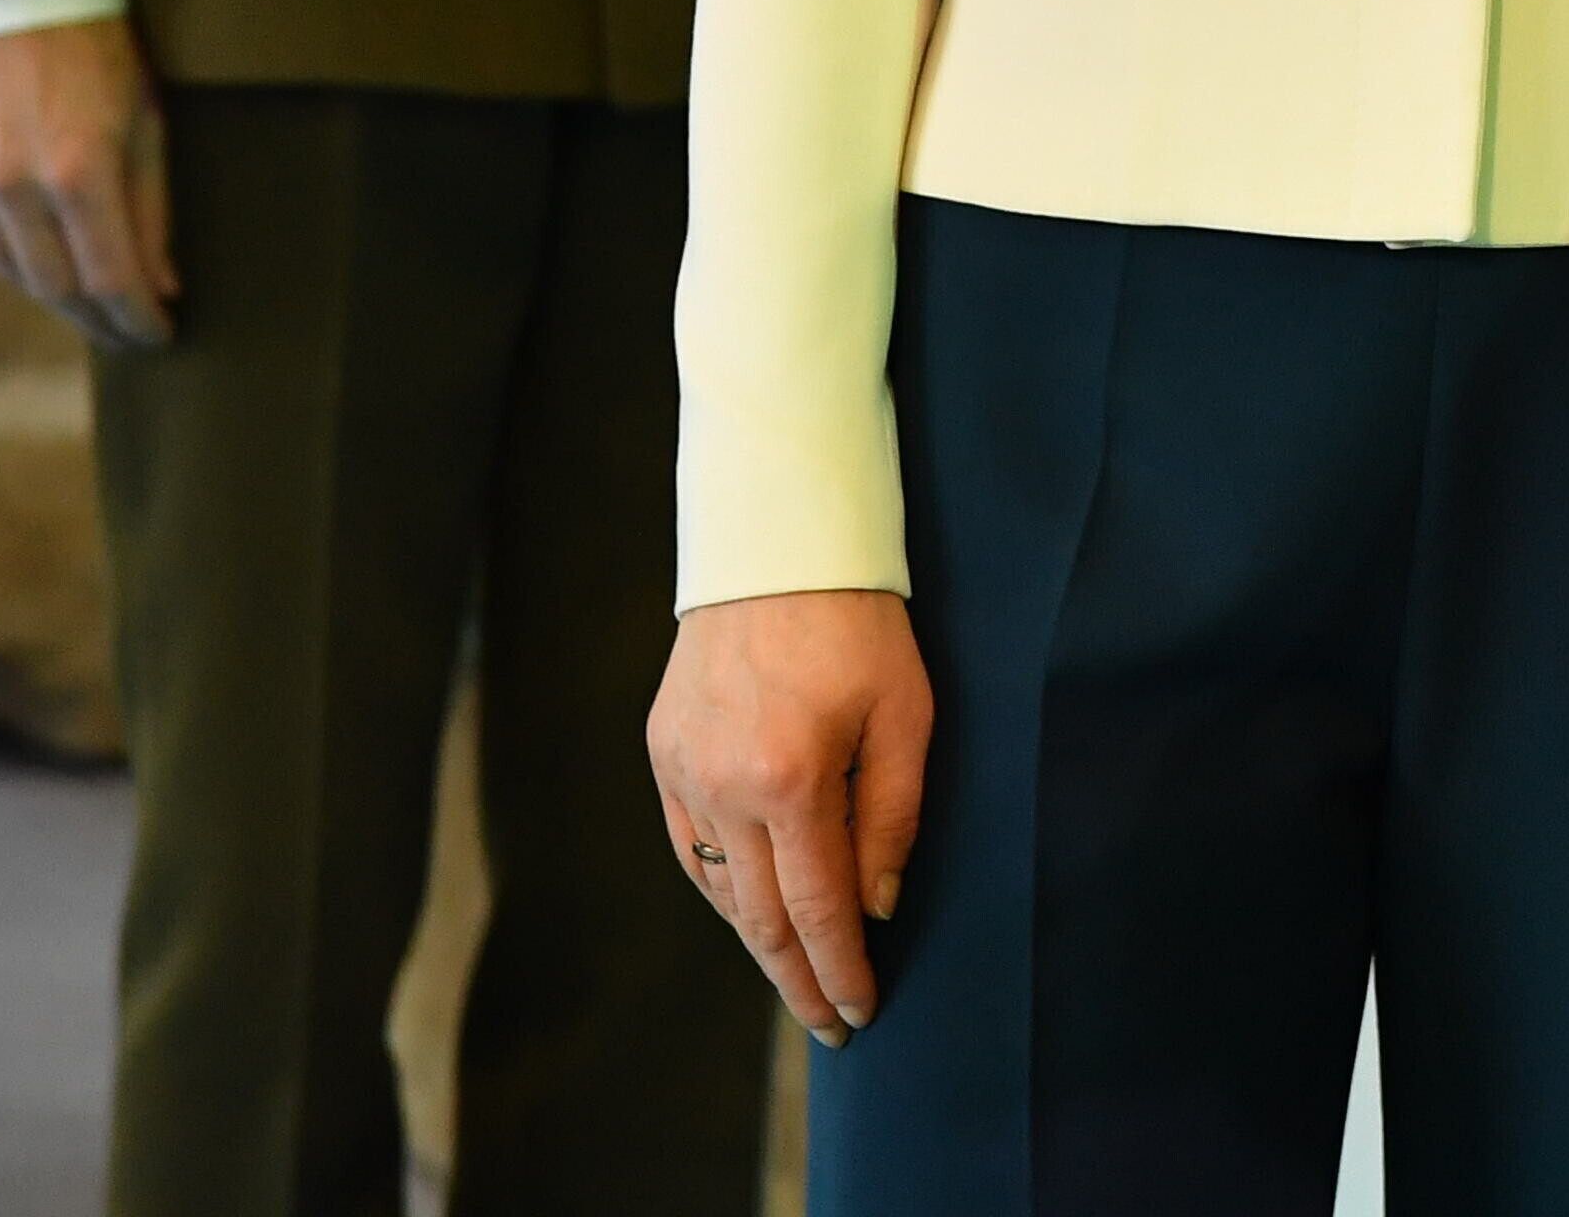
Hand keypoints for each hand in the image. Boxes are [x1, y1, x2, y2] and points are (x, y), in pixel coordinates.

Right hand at [0, 18, 174, 347]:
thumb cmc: (100, 43)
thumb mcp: (147, 115)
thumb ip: (153, 206)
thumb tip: (164, 284)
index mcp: (79, 168)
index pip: (111, 278)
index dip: (138, 318)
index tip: (162, 334)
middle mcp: (13, 182)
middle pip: (57, 288)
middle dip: (100, 319)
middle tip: (129, 330)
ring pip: (13, 269)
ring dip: (56, 295)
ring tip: (93, 304)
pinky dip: (13, 258)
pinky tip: (41, 262)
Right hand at [650, 590, 936, 1044]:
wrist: (774, 543)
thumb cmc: (859, 624)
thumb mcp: (905, 714)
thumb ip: (892, 819)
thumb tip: (874, 907)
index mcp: (791, 780)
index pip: (816, 910)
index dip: (839, 970)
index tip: (860, 1011)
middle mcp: (723, 787)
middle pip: (760, 918)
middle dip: (799, 980)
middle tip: (832, 1024)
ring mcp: (683, 772)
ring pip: (720, 890)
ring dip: (760, 942)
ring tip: (800, 977)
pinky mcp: (663, 753)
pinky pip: (690, 848)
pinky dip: (723, 890)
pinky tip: (751, 911)